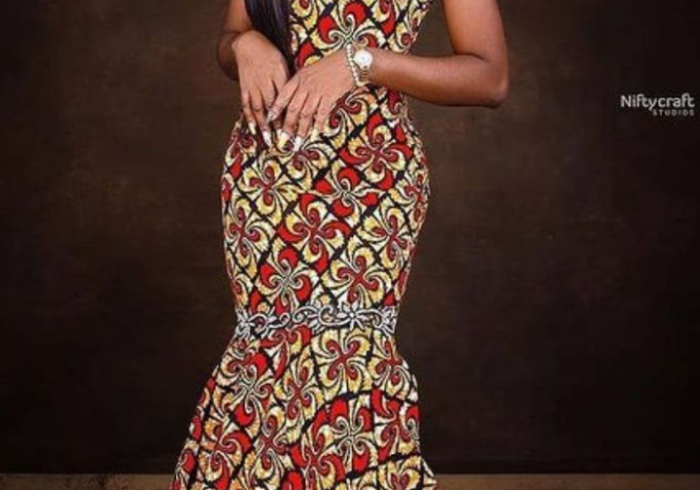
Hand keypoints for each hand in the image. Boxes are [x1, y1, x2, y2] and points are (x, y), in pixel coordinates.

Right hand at [232, 30, 289, 146]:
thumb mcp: (283, 64)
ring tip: (269, 139)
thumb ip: (290, 81)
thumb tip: (301, 96)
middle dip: (278, 124)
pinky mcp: (244, 88)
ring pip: (259, 108)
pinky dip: (249, 117)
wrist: (248, 43)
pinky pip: (246, 105)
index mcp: (278, 76)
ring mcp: (253, 86)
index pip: (286, 99)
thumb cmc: (270, 53)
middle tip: (284, 139)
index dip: (290, 113)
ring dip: (264, 125)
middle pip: (273, 107)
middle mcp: (265, 83)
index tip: (296, 127)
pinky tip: (253, 129)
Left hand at [267, 49, 355, 151]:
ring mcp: (318, 91)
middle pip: (293, 108)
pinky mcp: (330, 96)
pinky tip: (315, 134)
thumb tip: (293, 101)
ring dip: (301, 130)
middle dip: (287, 126)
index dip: (275, 109)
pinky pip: (321, 114)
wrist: (349, 61)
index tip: (269, 120)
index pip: (283, 95)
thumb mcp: (309, 71)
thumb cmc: (330, 66)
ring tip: (297, 142)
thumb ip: (300, 85)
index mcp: (298, 78)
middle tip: (283, 139)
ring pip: (306, 114)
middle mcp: (306, 85)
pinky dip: (318, 125)